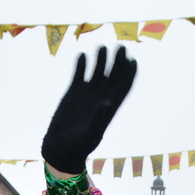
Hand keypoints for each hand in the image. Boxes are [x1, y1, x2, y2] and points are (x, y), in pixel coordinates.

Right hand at [41, 46, 137, 172]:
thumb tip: (107, 103)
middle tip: (121, 46)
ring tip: (102, 47)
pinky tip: (82, 55)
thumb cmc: (79, 146)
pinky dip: (81, 64)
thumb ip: (100, 120)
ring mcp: (87, 93)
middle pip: (113, 75)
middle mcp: (101, 97)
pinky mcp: (73, 91)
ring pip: (97, 71)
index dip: (130, 74)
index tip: (133, 60)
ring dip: (101, 59)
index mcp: (110, 107)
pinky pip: (79, 73)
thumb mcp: (91, 135)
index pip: (124, 87)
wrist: (61, 148)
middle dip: (118, 61)